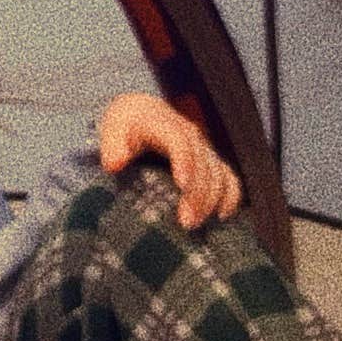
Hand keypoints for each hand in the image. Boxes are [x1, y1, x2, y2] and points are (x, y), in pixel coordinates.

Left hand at [97, 91, 241, 229]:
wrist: (140, 115)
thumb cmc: (124, 129)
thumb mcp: (112, 131)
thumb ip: (112, 147)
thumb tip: (114, 164)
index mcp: (162, 122)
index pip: (179, 141)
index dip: (185, 161)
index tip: (182, 186)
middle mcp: (187, 132)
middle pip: (201, 162)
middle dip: (198, 192)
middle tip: (186, 222)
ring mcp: (201, 147)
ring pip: (217, 172)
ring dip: (211, 199)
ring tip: (195, 224)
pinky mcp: (209, 160)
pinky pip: (228, 177)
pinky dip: (230, 195)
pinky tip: (222, 216)